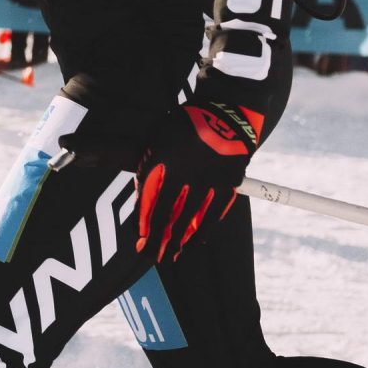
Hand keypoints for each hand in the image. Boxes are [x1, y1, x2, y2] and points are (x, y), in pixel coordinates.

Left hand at [134, 102, 264, 261]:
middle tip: (149, 256)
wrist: (227, 111)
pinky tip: (196, 240)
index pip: (148, 198)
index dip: (143, 221)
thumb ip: (150, 165)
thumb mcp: (160, 137)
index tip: (139, 236)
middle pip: (167, 214)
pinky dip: (205, 228)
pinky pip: (215, 213)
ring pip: (190, 218)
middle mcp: (185, 173)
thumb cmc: (187, 124)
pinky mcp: (228, 183)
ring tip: (170, 254)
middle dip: (157, 239)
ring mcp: (208, 180)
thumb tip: (141, 196)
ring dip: (179, 239)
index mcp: (164, 159)